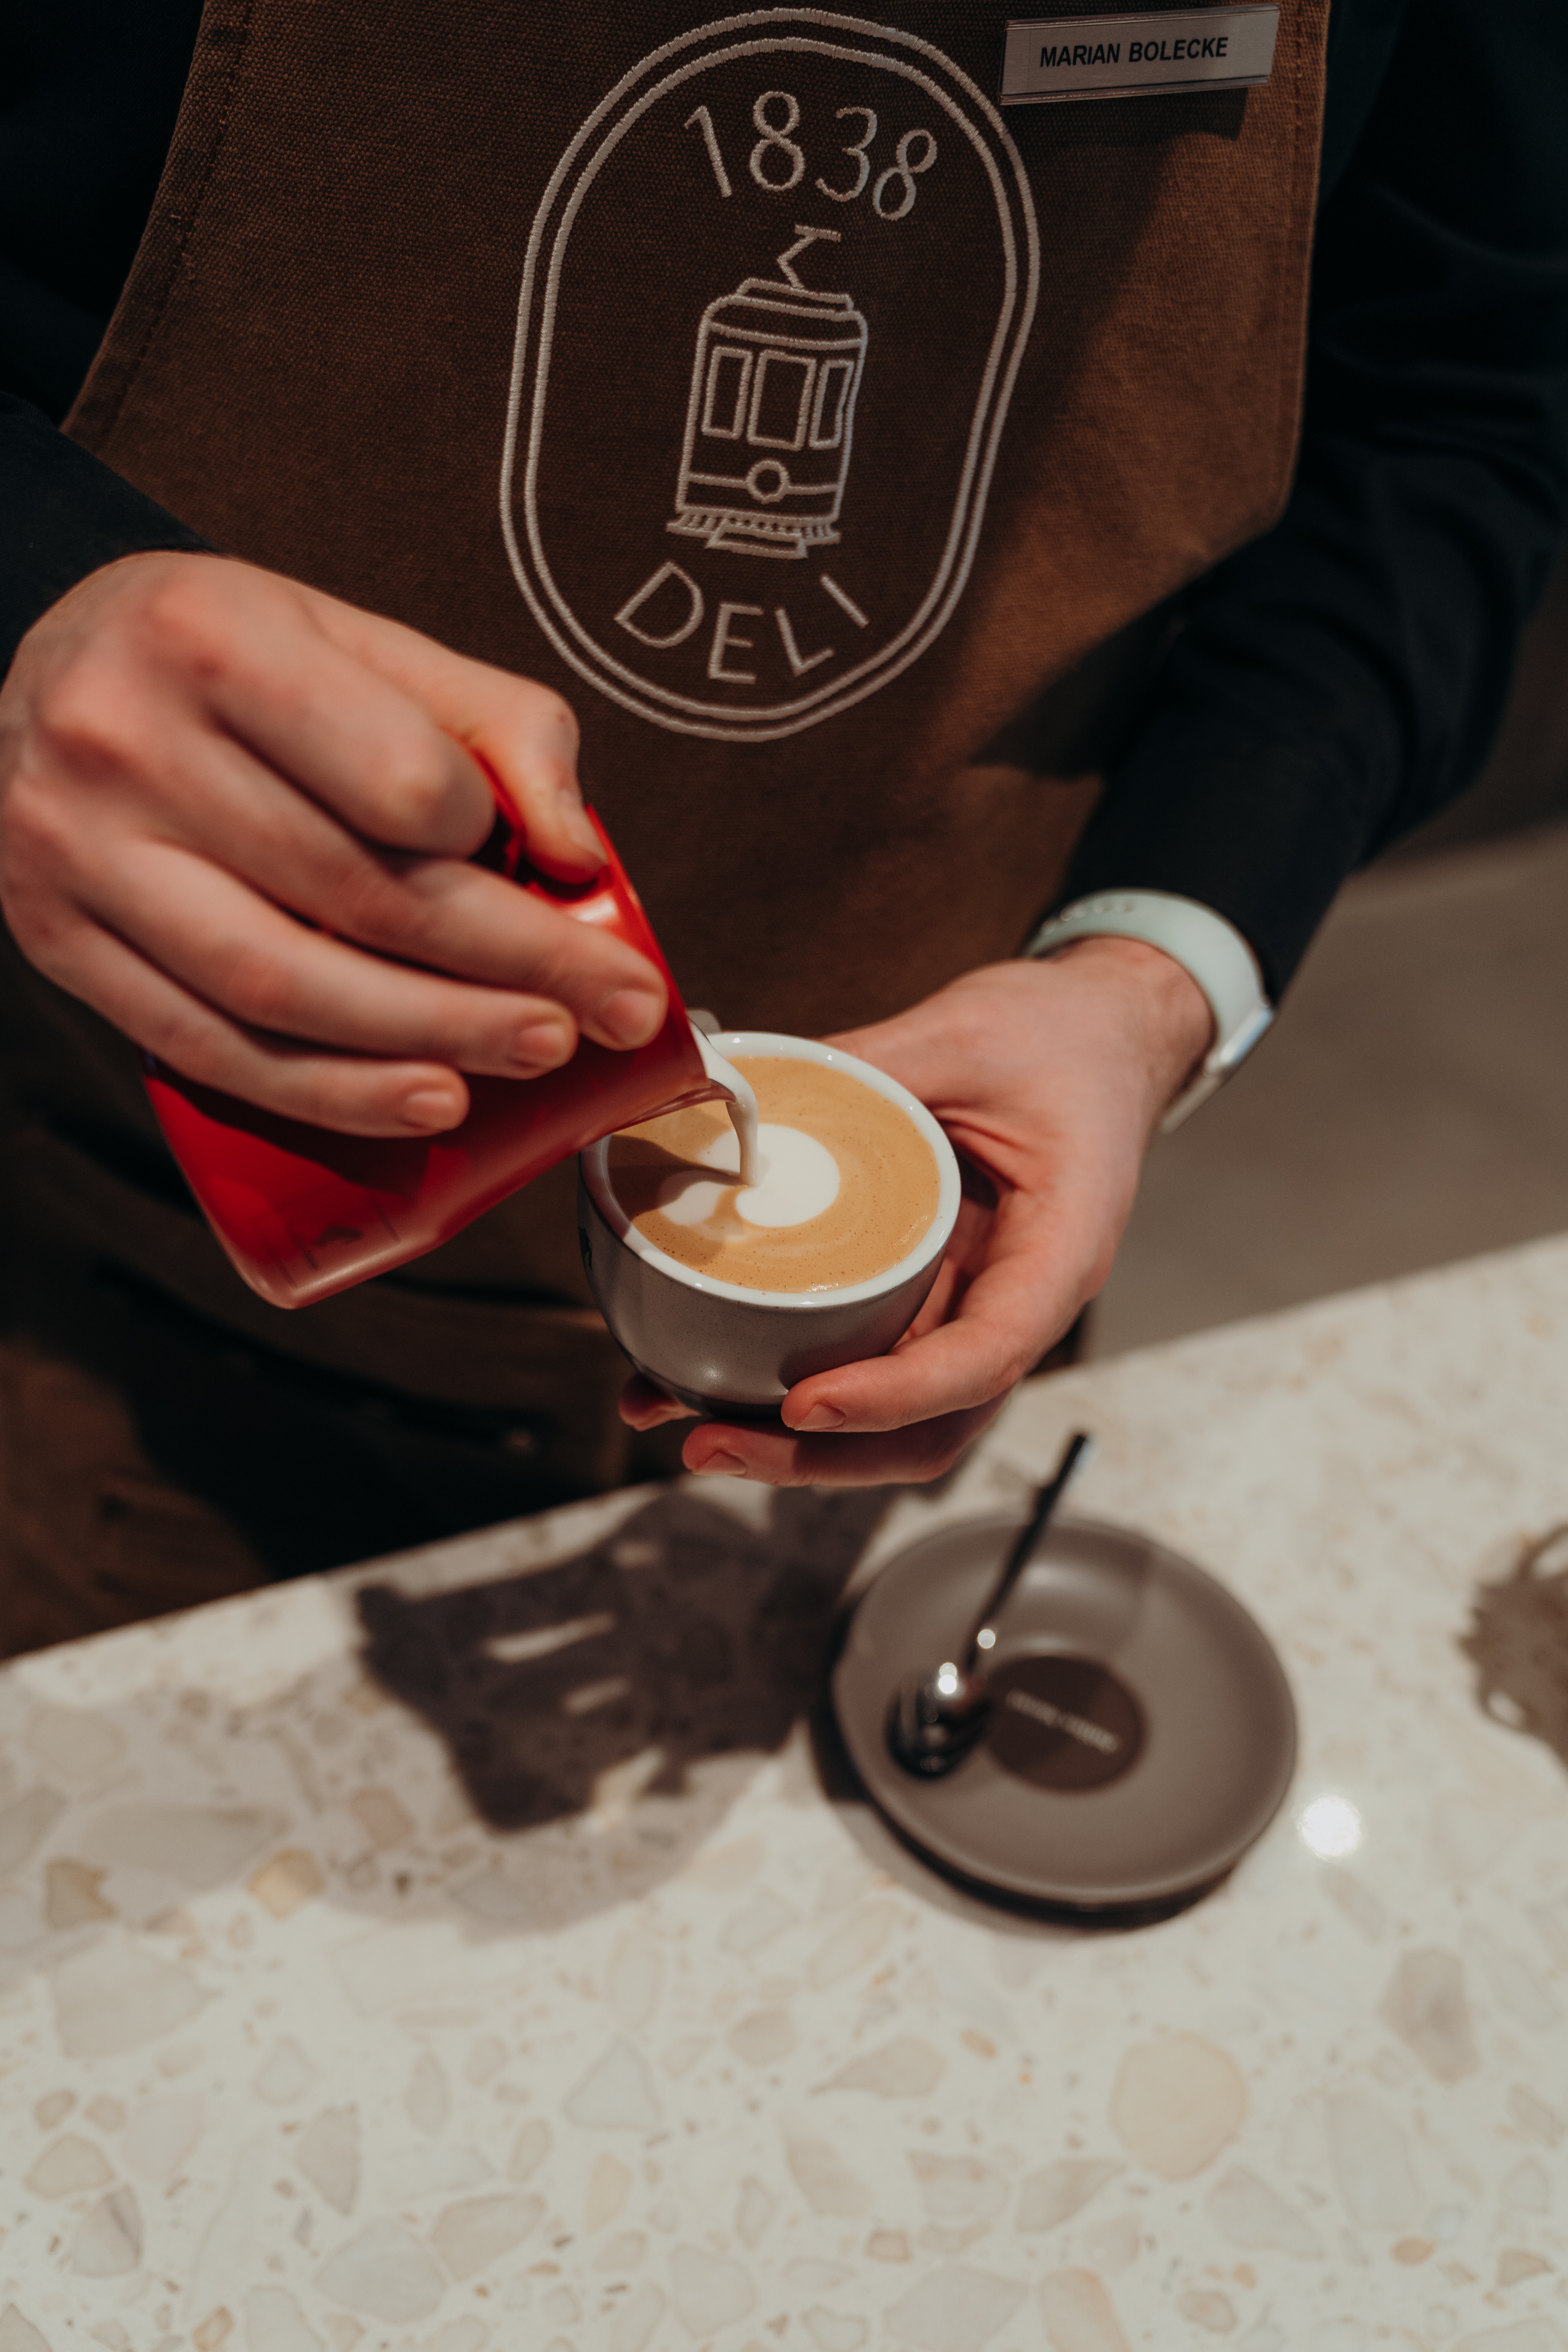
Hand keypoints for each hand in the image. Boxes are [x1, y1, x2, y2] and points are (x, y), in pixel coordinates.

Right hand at [0, 551, 667, 1133]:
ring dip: (426, 1040)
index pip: (395, 777)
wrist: (51, 674)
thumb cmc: (229, 661)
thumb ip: (497, 722)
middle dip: (503, 970)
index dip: (489, 838)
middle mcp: (121, 739)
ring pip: (281, 987)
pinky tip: (420, 1100)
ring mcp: (76, 851)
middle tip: (597, 1011)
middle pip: (354, 893)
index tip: (557, 876)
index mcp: (208, 636)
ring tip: (528, 1054)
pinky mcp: (57, 941)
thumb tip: (578, 854)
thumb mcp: (363, 640)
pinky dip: (329, 1091)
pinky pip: (210, 1046)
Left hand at [620, 940, 1212, 1484]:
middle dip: (821, 1454)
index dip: (894, 1395)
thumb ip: (866, 1065)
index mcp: (1059, 1249)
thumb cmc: (1063, 1039)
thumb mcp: (963, 1035)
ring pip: (895, 1418)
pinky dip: (794, 1386)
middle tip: (711, 1442)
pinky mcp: (930, 1296)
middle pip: (930, 1423)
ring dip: (798, 1443)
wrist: (1101, 1031)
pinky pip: (869, 1362)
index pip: (985, 1355)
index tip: (806, 1403)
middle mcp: (1020, 1301)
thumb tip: (748, 1090)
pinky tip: (711, 1378)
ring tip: (691, 1426)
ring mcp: (972, 1307)